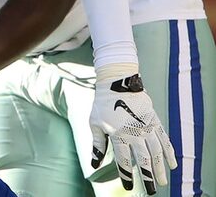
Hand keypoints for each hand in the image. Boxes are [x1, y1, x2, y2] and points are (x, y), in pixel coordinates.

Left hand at [90, 73, 176, 193]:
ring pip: (156, 153)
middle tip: (150, 191)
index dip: (126, 176)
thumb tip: (94, 164)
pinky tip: (172, 164)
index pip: (123, 161)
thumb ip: (98, 144)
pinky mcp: (155, 121)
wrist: (117, 82)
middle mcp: (134, 133)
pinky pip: (164, 140)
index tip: (129, 187)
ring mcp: (146, 128)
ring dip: (160, 169)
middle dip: (147, 177)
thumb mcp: (95, 122)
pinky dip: (169, 153)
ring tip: (162, 182)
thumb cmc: (103, 104)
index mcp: (117, 135)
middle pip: (143, 160)